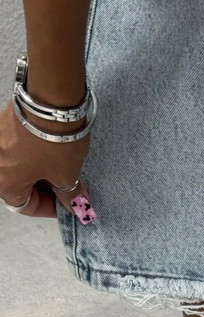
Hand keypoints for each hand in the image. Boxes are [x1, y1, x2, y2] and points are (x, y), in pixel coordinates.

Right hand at [0, 102, 93, 218]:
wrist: (50, 100)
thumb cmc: (54, 143)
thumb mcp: (66, 175)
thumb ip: (69, 195)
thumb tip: (76, 205)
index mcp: (5, 184)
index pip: (26, 206)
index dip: (51, 209)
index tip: (69, 205)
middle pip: (22, 187)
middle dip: (48, 190)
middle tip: (71, 188)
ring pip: (22, 167)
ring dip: (44, 173)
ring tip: (66, 170)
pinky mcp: (5, 125)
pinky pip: (20, 150)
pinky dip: (37, 156)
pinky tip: (56, 154)